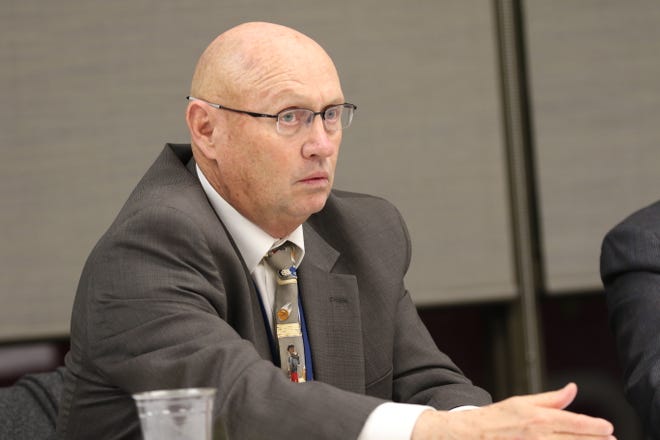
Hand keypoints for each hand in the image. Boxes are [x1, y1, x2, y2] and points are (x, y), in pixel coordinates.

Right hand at [411, 383, 614, 438]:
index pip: (573, 423)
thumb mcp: (523, 402)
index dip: (594, 427)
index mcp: (537, 418)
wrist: (469, 434)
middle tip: (611, 439)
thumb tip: (572, 389)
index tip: (608, 428)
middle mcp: (537, 435)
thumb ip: (550, 399)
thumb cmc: (496, 418)